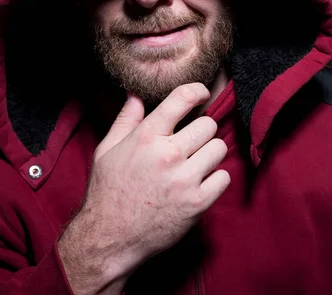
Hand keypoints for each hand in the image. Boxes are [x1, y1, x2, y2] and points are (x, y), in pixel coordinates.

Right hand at [58, 83, 230, 294]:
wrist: (110, 239)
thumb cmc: (108, 192)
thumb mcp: (107, 151)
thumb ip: (125, 120)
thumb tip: (135, 94)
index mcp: (145, 137)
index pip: (182, 98)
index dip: (197, 91)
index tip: (202, 94)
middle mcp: (167, 154)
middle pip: (209, 125)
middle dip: (202, 131)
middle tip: (192, 143)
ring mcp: (184, 179)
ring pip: (219, 149)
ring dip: (210, 154)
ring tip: (195, 164)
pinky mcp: (197, 203)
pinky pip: (224, 177)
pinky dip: (215, 180)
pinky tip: (199, 184)